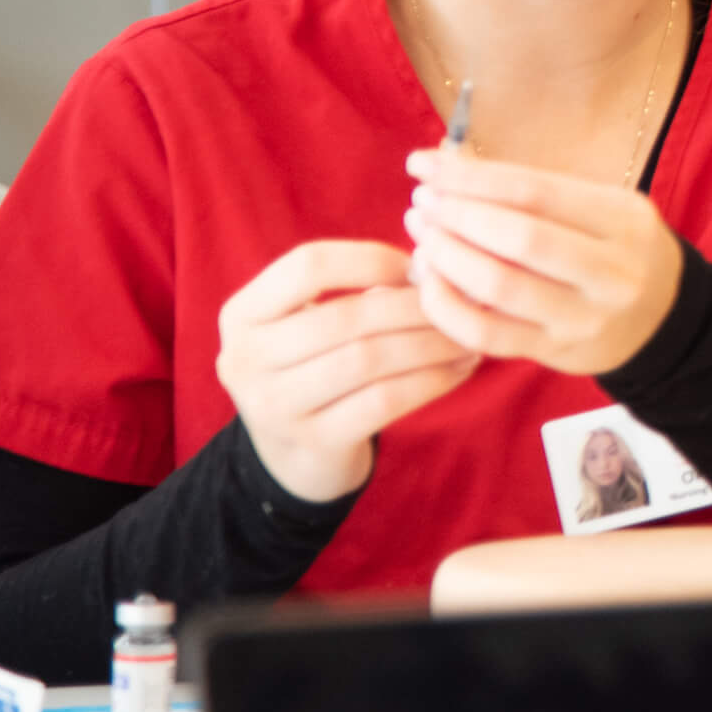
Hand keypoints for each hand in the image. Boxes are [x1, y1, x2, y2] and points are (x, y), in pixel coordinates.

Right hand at [214, 241, 478, 502]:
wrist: (296, 453)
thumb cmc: (319, 364)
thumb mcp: (316, 320)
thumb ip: (362, 287)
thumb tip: (435, 266)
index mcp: (241, 314)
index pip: (307, 265)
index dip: (371, 257)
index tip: (421, 265)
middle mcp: (244, 359)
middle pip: (345, 317)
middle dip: (414, 306)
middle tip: (462, 301)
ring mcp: (274, 406)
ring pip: (368, 359)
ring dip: (431, 343)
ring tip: (470, 334)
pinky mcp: (313, 441)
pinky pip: (385, 401)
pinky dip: (433, 379)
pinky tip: (462, 368)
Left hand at [403, 148, 684, 376]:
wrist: (663, 319)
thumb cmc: (616, 250)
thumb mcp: (600, 209)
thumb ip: (534, 190)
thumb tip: (447, 162)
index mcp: (623, 219)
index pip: (535, 190)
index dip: (470, 176)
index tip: (423, 164)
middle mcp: (611, 270)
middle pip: (519, 237)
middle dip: (456, 215)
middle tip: (422, 204)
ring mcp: (584, 317)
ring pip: (499, 287)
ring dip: (446, 258)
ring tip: (423, 239)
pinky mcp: (556, 352)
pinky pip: (487, 333)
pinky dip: (447, 307)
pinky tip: (431, 284)